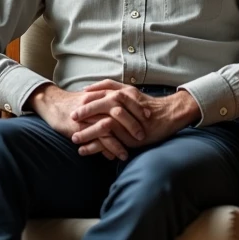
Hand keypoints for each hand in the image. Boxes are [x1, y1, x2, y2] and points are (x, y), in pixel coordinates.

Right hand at [27, 82, 150, 160]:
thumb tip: (124, 109)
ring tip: (130, 151)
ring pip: (110, 126)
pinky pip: (98, 138)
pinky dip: (108, 148)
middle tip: (144, 135)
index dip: (138, 106)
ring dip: (122, 140)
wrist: (53, 104)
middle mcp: (97, 103)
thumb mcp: (93, 97)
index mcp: (102, 94)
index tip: (148, 115)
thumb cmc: (75, 103)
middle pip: (120, 111)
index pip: (125, 98)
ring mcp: (89, 115)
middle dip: (134, 124)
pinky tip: (114, 156)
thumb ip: (108, 100)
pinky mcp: (81, 127)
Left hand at [69, 80, 200, 154]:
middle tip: (70, 118)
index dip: (86, 98)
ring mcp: (126, 119)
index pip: (99, 93)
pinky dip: (95, 146)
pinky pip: (109, 140)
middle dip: (83, 113)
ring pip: (102, 125)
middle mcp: (124, 103)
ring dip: (86, 133)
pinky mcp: (129, 134)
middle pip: (98, 106)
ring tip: (74, 139)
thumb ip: (113, 89)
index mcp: (122, 93)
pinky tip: (85, 150)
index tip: (73, 103)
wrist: (168, 116)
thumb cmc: (147, 106)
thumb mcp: (130, 93)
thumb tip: (90, 90)